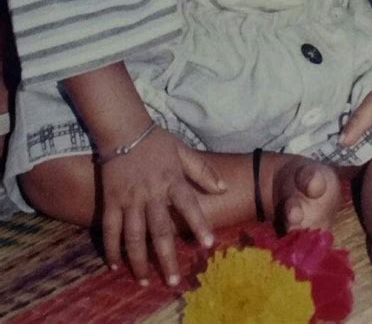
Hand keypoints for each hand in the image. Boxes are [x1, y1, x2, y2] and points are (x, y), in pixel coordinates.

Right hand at [101, 126, 224, 284]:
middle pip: (159, 229)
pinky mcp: (110, 200)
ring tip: (145, 280)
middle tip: (173, 280)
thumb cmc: (156, 141)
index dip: (199, 223)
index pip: (188, 203)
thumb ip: (202, 170)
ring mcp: (128, 198)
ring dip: (139, 260)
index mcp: (171, 179)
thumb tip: (223, 188)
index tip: (208, 244)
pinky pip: (110, 228)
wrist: (122, 128)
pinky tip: (116, 265)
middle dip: (167, 256)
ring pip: (133, 235)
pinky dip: (112, 248)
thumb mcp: (182, 150)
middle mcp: (150, 192)